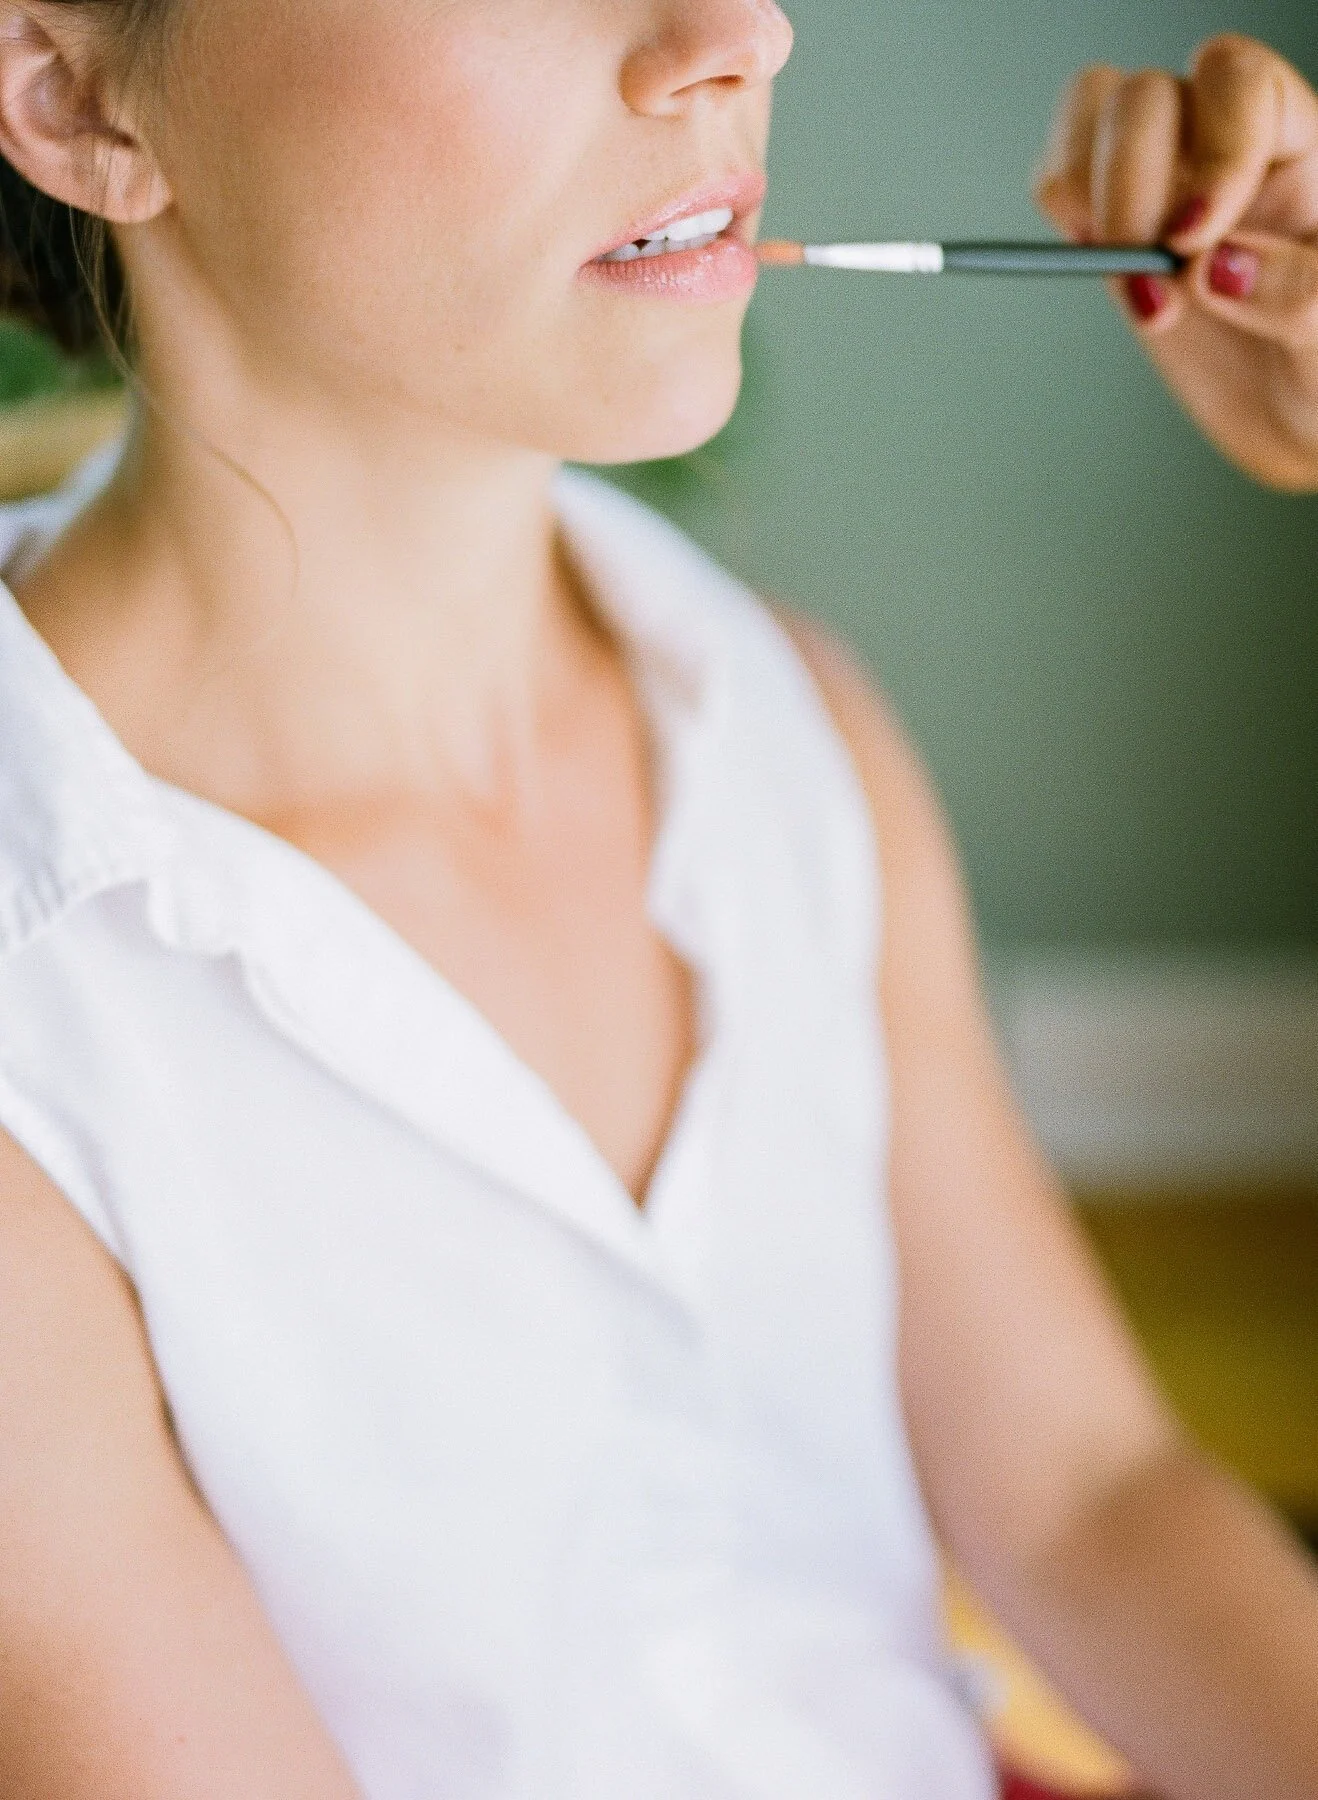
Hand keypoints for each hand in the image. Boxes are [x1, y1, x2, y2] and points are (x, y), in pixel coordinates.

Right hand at [1035, 34, 1317, 491]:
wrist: (1294, 410)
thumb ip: (1299, 291)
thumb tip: (1218, 268)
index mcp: (1299, 144)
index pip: (1238, 86)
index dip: (1211, 151)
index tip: (1193, 241)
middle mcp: (1225, 144)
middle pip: (1147, 96)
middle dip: (1129, 191)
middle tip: (1154, 290)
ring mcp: (1164, 179)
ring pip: (1094, 110)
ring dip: (1087, 197)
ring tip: (1131, 285)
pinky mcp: (1113, 224)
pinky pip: (1062, 177)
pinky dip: (1061, 219)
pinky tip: (1105, 273)